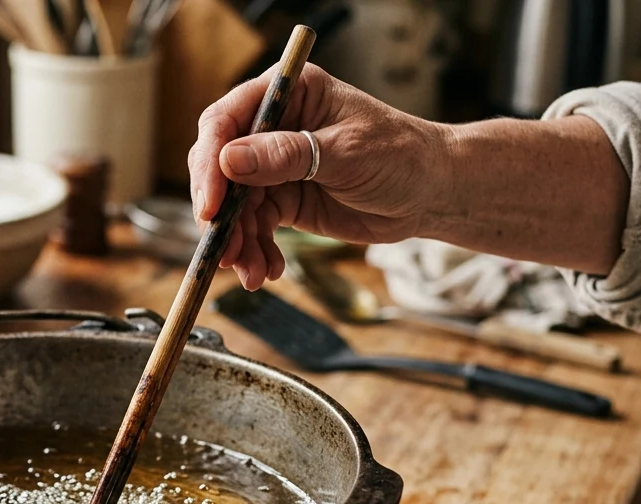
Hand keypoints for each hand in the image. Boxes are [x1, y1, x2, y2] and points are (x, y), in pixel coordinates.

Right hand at [188, 63, 450, 289]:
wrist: (430, 192)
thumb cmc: (401, 155)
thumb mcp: (346, 152)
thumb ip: (288, 155)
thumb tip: (230, 160)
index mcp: (289, 94)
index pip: (226, 122)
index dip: (210, 164)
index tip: (210, 205)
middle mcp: (274, 127)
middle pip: (220, 168)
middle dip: (220, 213)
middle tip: (224, 249)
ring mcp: (275, 166)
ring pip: (234, 206)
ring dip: (238, 242)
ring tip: (250, 271)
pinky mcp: (283, 199)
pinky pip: (255, 227)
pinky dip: (256, 251)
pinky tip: (268, 269)